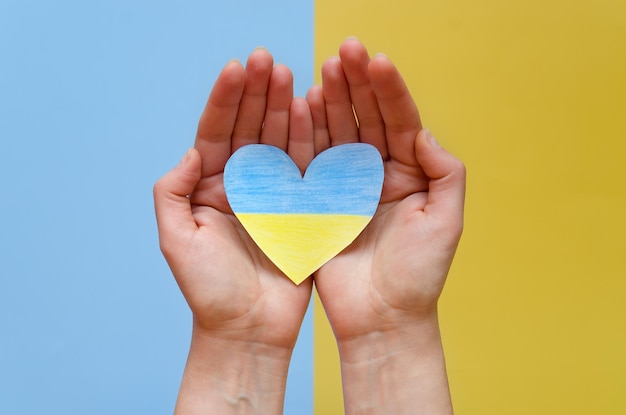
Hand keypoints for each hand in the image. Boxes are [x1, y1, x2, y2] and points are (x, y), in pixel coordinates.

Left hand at [154, 48, 313, 413]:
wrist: (249, 330)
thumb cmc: (209, 292)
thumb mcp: (177, 240)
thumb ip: (173, 192)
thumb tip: (191, 150)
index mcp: (208, 188)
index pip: (216, 133)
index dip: (225, 100)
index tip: (237, 69)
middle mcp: (240, 185)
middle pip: (248, 129)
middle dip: (256, 94)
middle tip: (267, 61)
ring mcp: (272, 195)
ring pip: (278, 142)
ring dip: (282, 108)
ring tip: (289, 75)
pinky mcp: (299, 209)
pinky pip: (304, 169)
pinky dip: (308, 140)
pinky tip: (310, 111)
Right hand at [308, 38, 464, 413]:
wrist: (381, 319)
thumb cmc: (418, 277)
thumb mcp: (445, 223)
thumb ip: (445, 173)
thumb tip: (425, 132)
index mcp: (411, 173)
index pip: (400, 121)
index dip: (389, 90)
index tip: (376, 60)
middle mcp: (379, 173)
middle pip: (367, 119)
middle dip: (356, 84)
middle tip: (344, 51)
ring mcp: (347, 185)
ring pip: (338, 134)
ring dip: (331, 101)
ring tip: (323, 70)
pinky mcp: (320, 202)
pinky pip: (312, 162)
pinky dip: (307, 135)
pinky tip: (302, 108)